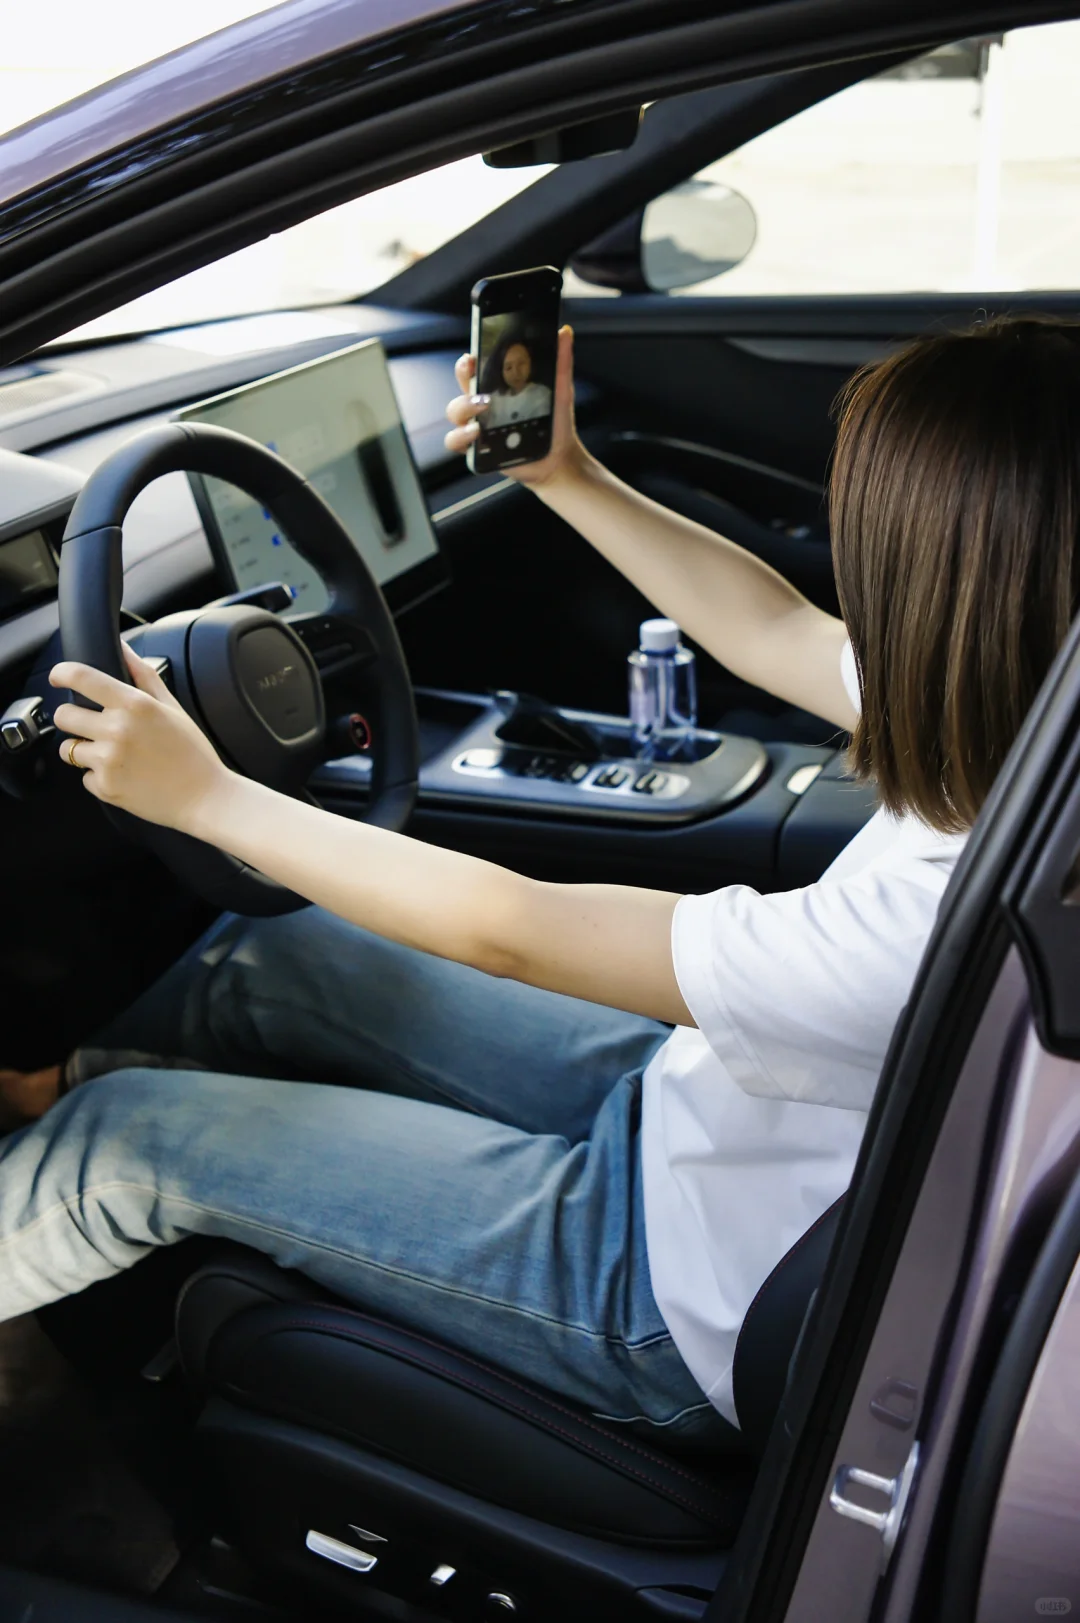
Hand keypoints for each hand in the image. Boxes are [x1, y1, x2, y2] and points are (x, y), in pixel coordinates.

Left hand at [50, 643, 235, 834]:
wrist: (205, 798)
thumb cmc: (192, 752)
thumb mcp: (172, 707)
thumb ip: (143, 675)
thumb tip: (123, 648)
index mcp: (134, 705)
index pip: (81, 677)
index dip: (61, 673)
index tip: (59, 677)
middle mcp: (117, 730)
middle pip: (63, 715)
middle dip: (73, 718)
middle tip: (92, 726)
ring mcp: (109, 760)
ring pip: (68, 749)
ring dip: (82, 750)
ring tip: (112, 755)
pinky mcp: (105, 787)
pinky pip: (85, 777)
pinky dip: (99, 777)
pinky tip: (125, 775)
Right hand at [444, 324, 584, 487]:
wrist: (560, 458)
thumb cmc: (555, 424)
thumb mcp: (560, 390)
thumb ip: (561, 363)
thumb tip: (564, 332)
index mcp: (499, 387)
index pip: (477, 367)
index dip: (470, 359)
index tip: (473, 353)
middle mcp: (484, 405)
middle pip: (462, 384)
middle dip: (462, 374)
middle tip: (473, 371)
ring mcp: (478, 426)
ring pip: (454, 411)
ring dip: (463, 406)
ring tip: (484, 407)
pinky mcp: (478, 449)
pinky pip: (455, 441)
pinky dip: (461, 436)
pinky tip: (476, 433)